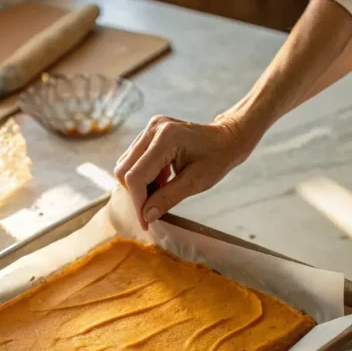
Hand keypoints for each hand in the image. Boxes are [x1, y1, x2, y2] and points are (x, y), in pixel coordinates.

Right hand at [113, 115, 260, 229]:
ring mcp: (150, 128)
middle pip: (125, 170)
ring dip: (139, 185)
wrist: (226, 138)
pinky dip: (143, 175)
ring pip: (126, 165)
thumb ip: (168, 198)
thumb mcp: (196, 182)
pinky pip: (134, 159)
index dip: (137, 202)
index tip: (145, 222)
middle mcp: (153, 129)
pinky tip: (162, 180)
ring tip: (161, 191)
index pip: (136, 176)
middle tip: (153, 208)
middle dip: (136, 194)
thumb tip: (147, 216)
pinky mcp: (149, 132)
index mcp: (166, 138)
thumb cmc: (217, 158)